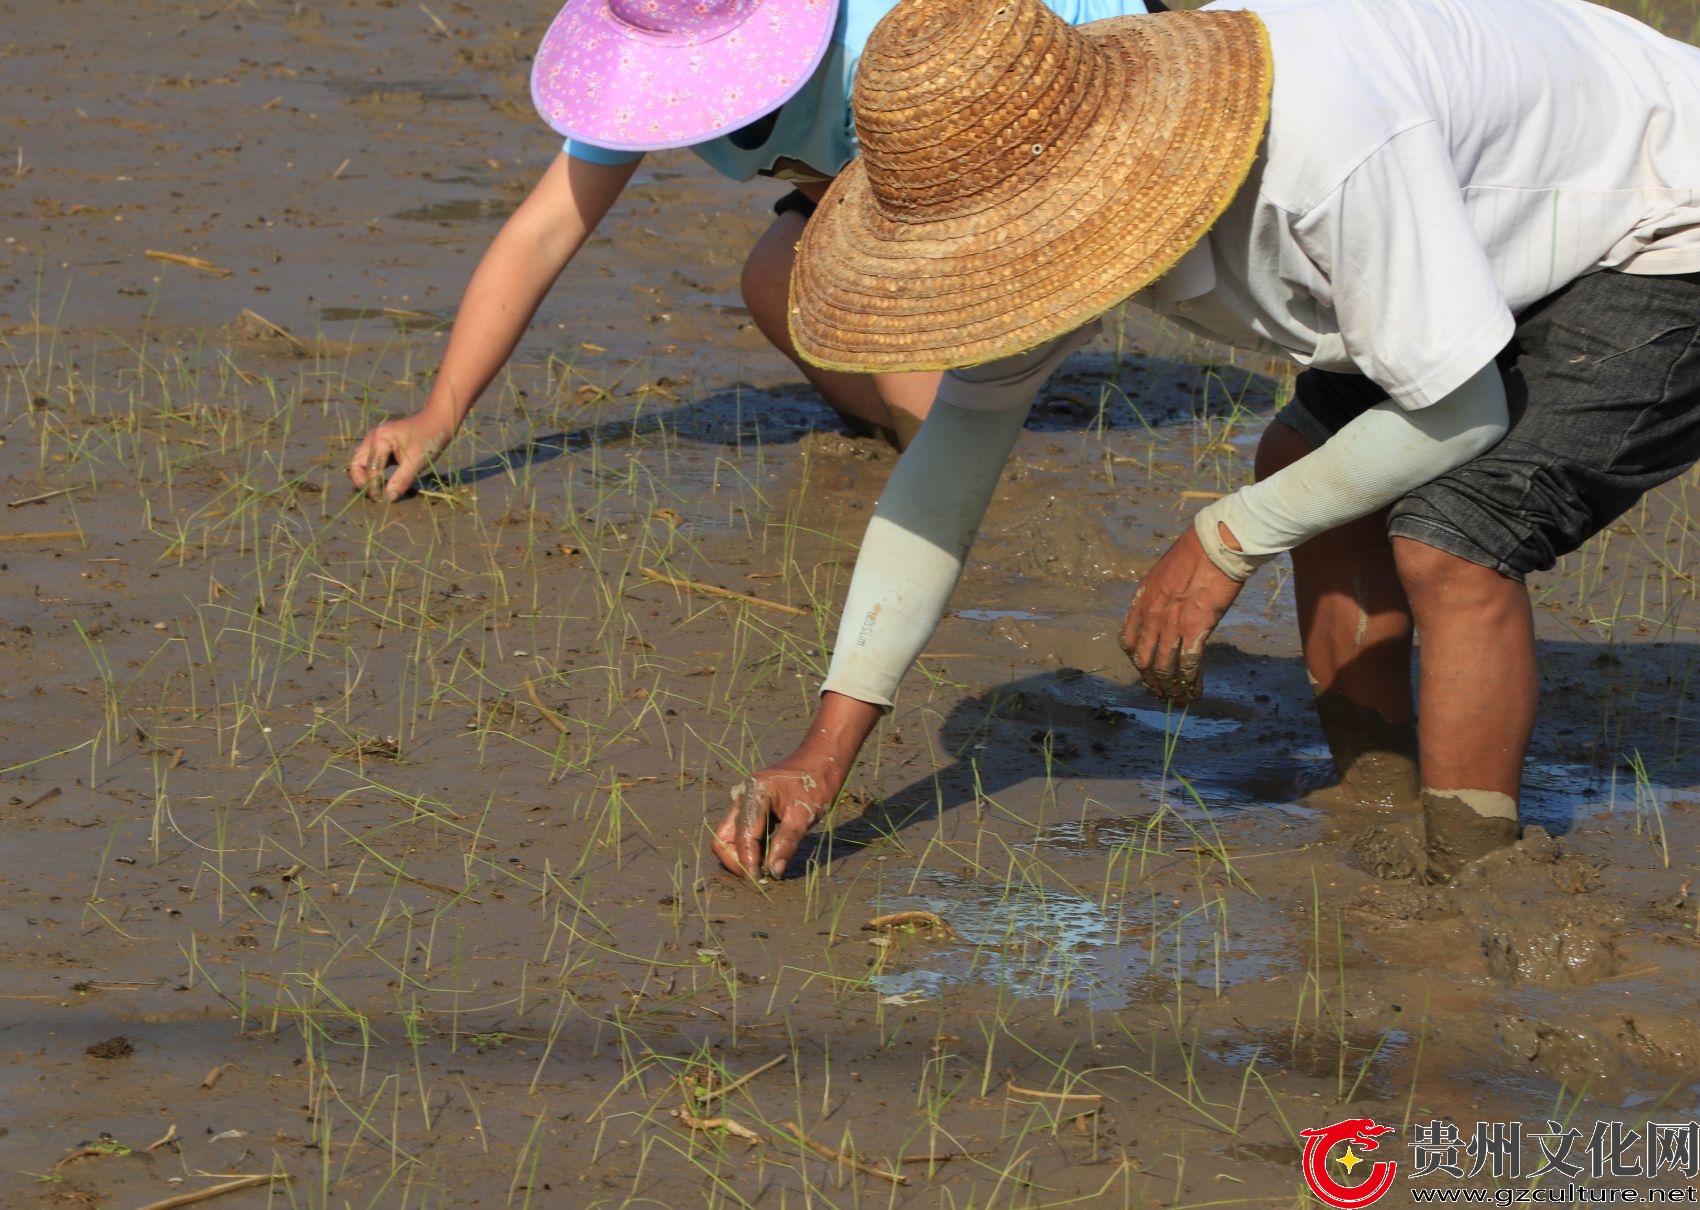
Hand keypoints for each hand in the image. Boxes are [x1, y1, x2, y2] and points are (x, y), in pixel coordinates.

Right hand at [349, 412, 454, 501]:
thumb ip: (401, 480)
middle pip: (356, 464)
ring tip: (378, 494)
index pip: (370, 468)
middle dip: (363, 483)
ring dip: (367, 479)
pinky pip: (371, 463)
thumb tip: (387, 499)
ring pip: (361, 464)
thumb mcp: (417, 462)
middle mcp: (372, 438)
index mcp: (379, 438)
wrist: (438, 422)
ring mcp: (375, 441)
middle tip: (376, 498)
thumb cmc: (429, 439)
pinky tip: (383, 485)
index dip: (374, 486)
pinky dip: (374, 474)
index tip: (383, 500)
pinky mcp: (381, 447)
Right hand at [711, 761, 840, 880]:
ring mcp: (743, 802)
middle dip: (736, 861)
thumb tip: (773, 872)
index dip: (747, 863)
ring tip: (763, 870)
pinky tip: (766, 858)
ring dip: (741, 856)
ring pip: (729, 837)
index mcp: (754, 793)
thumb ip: (786, 843)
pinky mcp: (749, 808)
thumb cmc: (816, 783)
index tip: (759, 881)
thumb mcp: (805, 815)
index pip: (742, 837)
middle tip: (757, 878)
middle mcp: (742, 797)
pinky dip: (749, 848)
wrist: (821, 761)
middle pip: (724, 838)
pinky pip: (740, 833)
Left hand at [1120, 522, 1244, 704]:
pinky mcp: (1195, 630)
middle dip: (1153, 684)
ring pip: (1165, 669)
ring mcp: (1171, 625)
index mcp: (1141, 603)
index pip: (1129, 643)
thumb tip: (1165, 614)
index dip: (1137, 663)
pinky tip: (1195, 692)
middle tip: (1162, 695)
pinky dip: (1190, 684)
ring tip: (1179, 700)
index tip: (1147, 674)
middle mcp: (1151, 617)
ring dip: (1172, 690)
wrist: (1215, 546)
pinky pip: (1188, 666)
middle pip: (1145, 663)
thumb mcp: (1163, 576)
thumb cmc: (1196, 556)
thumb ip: (1159, 598)